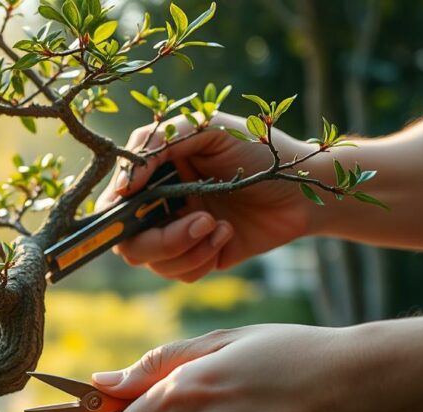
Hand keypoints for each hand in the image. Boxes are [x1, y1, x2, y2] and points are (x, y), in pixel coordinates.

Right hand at [98, 113, 315, 281]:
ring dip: (187, 247)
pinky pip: (181, 273)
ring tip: (219, 225)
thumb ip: (159, 142)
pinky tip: (226, 234)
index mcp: (155, 172)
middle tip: (200, 221)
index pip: (113, 201)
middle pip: (128, 241)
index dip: (116, 212)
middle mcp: (160, 205)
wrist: (308, 187)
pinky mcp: (200, 257)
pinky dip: (202, 257)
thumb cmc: (260, 148)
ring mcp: (179, 233)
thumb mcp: (209, 128)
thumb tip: (122, 185)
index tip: (136, 206)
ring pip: (153, 262)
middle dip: (162, 240)